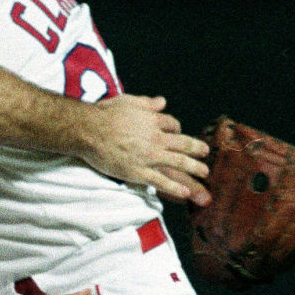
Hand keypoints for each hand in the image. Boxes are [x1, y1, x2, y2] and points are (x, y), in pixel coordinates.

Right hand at [84, 96, 211, 203]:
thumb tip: (162, 102)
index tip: (178, 133)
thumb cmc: (105, 114)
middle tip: (205, 153)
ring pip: (179, 162)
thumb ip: (147, 103)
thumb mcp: (128, 101)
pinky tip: (186, 193)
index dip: (177, 129)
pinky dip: (176, 188)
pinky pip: (161, 182)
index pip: (172, 125)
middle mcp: (155, 138)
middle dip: (197, 149)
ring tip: (205, 173)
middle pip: (183, 144)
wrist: (88, 130)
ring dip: (195, 168)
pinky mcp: (139, 172)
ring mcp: (149, 156)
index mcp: (152, 121)